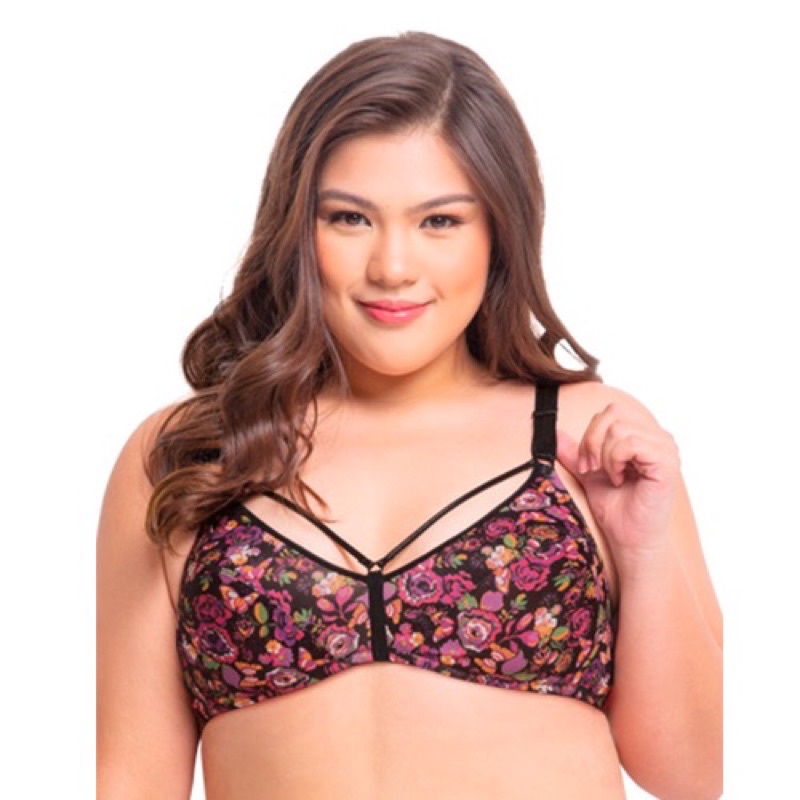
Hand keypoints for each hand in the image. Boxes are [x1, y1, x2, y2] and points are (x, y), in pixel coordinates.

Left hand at [557, 402, 680, 567]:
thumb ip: (575, 452)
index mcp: (644, 436)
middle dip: (592, 440)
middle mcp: (658, 438)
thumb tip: (555, 432)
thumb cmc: (617, 511)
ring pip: (619, 427)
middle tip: (592, 468)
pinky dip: (615, 460)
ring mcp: (665, 448)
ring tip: (611, 477)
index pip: (611, 411)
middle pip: (613, 412)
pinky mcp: (667, 463)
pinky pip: (630, 443)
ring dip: (604, 455)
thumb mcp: (589, 474)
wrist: (631, 540)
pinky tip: (619, 479)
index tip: (585, 464)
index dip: (591, 433)